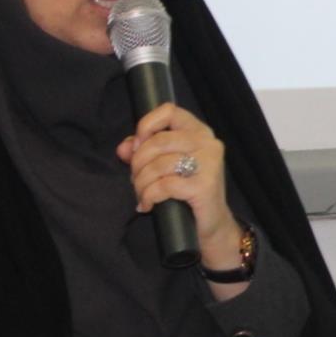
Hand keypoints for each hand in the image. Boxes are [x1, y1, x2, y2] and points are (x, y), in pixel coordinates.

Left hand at [117, 102, 236, 256]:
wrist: (212, 225)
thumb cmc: (188, 193)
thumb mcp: (165, 167)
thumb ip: (144, 151)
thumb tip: (124, 148)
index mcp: (199, 132)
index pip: (169, 111)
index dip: (146, 126)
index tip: (138, 146)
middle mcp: (208, 143)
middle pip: (158, 141)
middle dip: (138, 163)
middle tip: (135, 180)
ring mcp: (209, 164)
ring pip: (159, 165)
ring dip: (141, 183)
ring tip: (142, 195)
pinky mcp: (204, 186)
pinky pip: (164, 186)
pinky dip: (149, 196)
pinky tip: (147, 205)